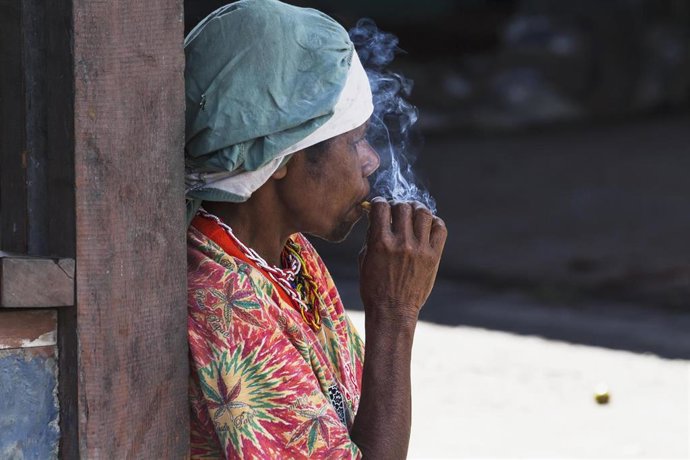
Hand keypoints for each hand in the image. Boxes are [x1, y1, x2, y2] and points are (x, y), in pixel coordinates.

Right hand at [358, 197, 446, 322]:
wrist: (393, 311)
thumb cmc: (373, 287)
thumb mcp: (364, 259)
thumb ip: (371, 236)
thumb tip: (376, 217)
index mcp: (380, 242)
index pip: (381, 207)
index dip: (379, 203)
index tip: (380, 206)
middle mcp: (402, 243)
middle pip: (403, 207)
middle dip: (397, 205)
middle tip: (396, 211)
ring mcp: (420, 249)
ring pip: (423, 213)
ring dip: (416, 209)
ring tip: (413, 214)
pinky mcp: (434, 256)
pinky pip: (440, 228)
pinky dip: (434, 222)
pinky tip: (427, 226)